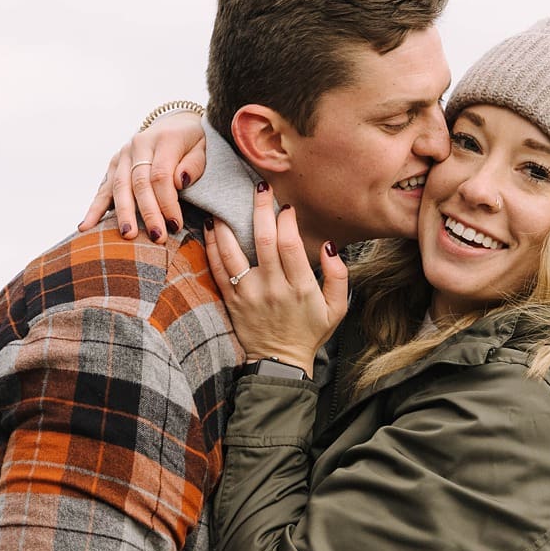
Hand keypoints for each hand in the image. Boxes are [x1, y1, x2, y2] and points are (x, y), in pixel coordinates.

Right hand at [77, 114, 208, 242]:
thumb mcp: (204, 147)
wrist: (174, 123)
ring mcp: (123, 154)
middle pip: (139, 182)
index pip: (161, 175)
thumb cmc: (192, 142)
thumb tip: (180, 181)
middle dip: (147, 212)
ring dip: (123, 213)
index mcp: (164, 139)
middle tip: (156, 236)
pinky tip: (85, 226)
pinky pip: (104, 188)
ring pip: (119, 186)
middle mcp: (139, 144)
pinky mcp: (114, 164)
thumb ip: (194, 164)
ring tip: (128, 235)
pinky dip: (95, 208)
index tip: (175, 225)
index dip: (167, 202)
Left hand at [203, 184, 347, 374]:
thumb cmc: (310, 332)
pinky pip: (217, 270)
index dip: (286, 219)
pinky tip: (211, 229)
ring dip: (228, 225)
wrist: (280, 363)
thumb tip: (327, 245)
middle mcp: (272, 288)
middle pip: (263, 239)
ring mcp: (248, 295)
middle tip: (259, 187)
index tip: (286, 205)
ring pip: (233, 252)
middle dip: (260, 209)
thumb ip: (338, 275)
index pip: (289, 244)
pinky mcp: (231, 301)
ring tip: (226, 204)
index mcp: (300, 287)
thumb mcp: (338, 308)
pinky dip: (212, 248)